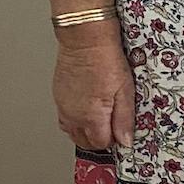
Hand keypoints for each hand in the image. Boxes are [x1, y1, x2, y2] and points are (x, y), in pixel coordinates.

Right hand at [53, 32, 135, 150]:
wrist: (84, 39)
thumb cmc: (105, 59)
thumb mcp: (125, 90)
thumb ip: (124, 119)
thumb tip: (125, 141)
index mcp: (91, 117)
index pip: (101, 144)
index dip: (113, 140)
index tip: (119, 130)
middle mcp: (73, 115)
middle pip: (84, 142)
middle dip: (98, 139)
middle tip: (110, 127)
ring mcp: (63, 106)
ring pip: (72, 132)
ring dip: (85, 131)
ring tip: (98, 120)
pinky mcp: (58, 96)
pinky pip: (64, 118)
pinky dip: (75, 120)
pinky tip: (85, 110)